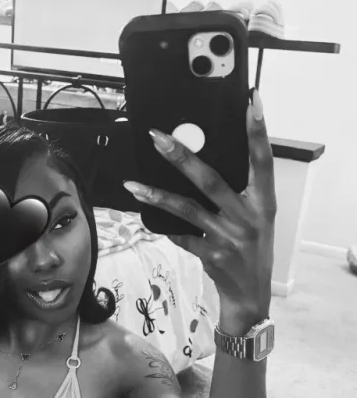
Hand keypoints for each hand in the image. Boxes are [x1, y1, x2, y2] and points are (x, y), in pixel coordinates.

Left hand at [124, 89, 276, 332]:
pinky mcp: (211, 255)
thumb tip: (200, 161)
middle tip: (158, 137)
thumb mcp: (257, 219)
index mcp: (264, 203)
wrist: (250, 296)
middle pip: (211, 180)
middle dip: (182, 157)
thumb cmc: (252, 250)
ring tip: (133, 185)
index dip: (258, 131)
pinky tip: (146, 217)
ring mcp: (229, 237)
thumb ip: (239, 193)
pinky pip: (181, 235)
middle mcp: (249, 217)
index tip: (251, 101)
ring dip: (157, 196)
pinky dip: (164, 226)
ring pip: (187, 209)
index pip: (263, 161)